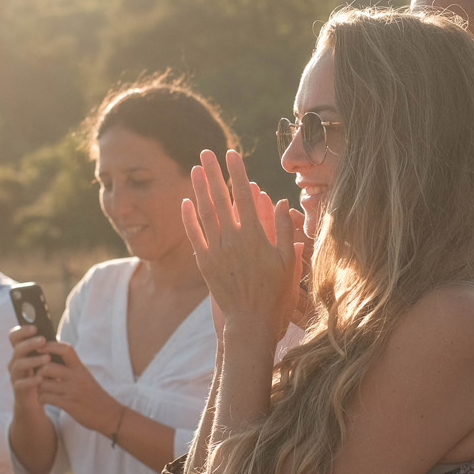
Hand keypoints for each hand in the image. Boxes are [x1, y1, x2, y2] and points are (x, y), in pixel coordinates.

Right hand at [8, 325, 50, 410]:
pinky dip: (30, 381)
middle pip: (18, 349)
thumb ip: (46, 349)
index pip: (14, 337)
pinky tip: (41, 378)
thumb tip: (53, 336)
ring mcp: (15, 375)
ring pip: (19, 365)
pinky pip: (21, 384)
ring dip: (33, 360)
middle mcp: (15, 361)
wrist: (37, 399)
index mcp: (20, 351)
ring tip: (47, 358)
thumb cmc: (44, 374)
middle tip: (43, 340)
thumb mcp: (46, 359)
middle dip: (30, 343)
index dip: (22, 331)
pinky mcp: (18, 390)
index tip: (35, 327)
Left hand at [35, 342, 115, 431]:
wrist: (109, 415)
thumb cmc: (94, 395)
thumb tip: (50, 359)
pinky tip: (43, 401)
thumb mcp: (85, 377)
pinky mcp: (68, 404)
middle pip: (48, 367)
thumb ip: (71, 368)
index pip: (65, 349)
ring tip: (41, 391)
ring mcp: (72, 391)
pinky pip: (45, 398)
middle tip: (37, 378)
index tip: (39, 348)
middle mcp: (77, 377)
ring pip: (44, 384)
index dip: (50, 346)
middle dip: (38, 372)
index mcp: (81, 368)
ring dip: (39, 388)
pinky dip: (41, 399)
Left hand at [182, 149, 301, 336]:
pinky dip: (189, 218)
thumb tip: (279, 201)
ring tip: (195, 169)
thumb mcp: (288, 261)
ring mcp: (216, 251)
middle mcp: (232, 239)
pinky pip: (194, 236)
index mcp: (254, 236)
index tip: (232, 154)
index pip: (244, 196)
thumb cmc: (275, 293)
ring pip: (205, 213)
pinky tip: (185, 202)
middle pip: (220, 198)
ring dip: (199, 189)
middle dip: (213, 173)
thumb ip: (283, 230)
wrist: (251, 322)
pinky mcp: (205, 263)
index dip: (237, 173)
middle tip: (206, 152)